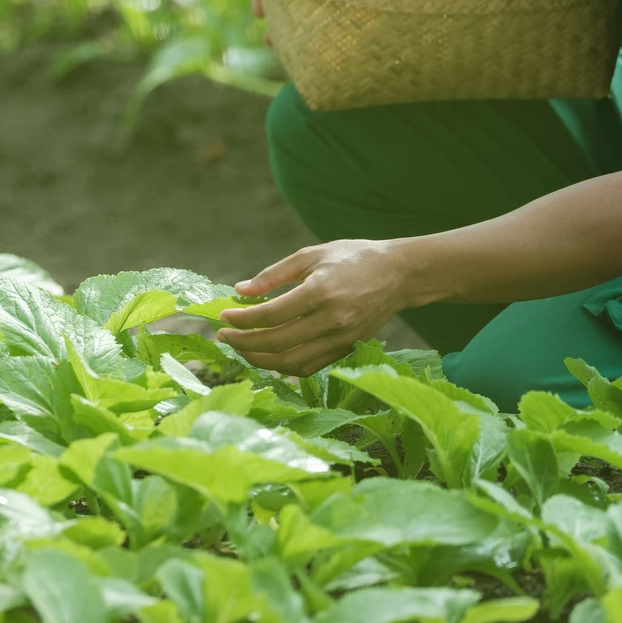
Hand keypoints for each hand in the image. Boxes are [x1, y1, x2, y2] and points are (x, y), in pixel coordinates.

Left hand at [217, 238, 416, 377]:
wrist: (398, 275)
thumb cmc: (351, 258)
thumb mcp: (311, 254)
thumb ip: (274, 274)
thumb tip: (240, 291)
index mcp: (321, 291)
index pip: (272, 314)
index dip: (242, 318)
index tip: (223, 315)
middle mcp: (332, 320)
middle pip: (277, 342)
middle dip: (244, 342)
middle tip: (223, 334)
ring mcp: (341, 339)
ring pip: (291, 362)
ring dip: (259, 359)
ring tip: (239, 347)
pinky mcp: (346, 350)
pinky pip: (309, 368)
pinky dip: (283, 368)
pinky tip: (266, 357)